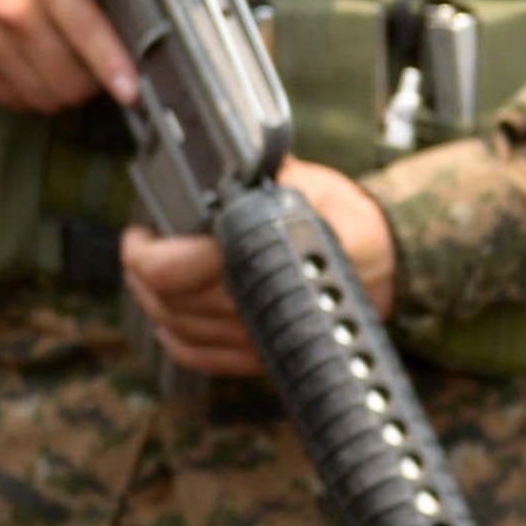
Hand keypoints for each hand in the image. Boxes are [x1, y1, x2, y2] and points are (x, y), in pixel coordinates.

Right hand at [0, 0, 137, 113]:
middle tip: (97, 70)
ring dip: (64, 91)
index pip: (87, 33)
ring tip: (66, 67)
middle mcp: (12, 12)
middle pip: (69, 81)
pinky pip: (16, 101)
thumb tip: (140, 20)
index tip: (131, 91)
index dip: (113, 67)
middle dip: (93, 83)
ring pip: (45, 98)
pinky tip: (35, 68)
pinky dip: (34, 92)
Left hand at [122, 157, 395, 376]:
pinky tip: (164, 316)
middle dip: (140, 269)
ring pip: (177, 329)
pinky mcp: (259, 359)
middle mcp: (258, 307)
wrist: (387, 265)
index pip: (180, 269)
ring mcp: (257, 340)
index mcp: (264, 259)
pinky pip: (199, 357)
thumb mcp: (309, 183)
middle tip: (138, 242)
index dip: (149, 252)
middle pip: (169, 300)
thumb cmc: (346, 220)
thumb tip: (215, 166)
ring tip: (145, 270)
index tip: (141, 230)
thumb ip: (259, 178)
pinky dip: (172, 338)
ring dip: (150, 300)